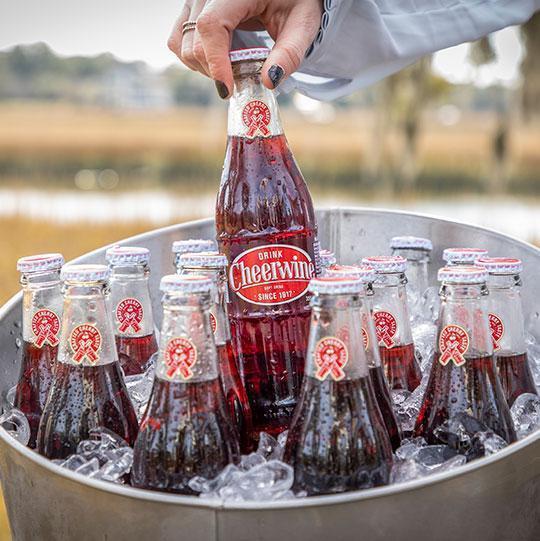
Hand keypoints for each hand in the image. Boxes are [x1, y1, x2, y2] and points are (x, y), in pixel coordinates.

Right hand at [167, 0, 321, 97]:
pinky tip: (220, 60)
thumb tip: (268, 82)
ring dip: (205, 67)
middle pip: (195, 42)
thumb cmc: (295, 2)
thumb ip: (289, 53)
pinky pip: (179, 40)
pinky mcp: (191, 10)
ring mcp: (195, 0)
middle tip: (241, 79)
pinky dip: (196, 59)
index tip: (228, 90)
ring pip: (182, 44)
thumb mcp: (302, 25)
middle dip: (215, 71)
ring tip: (232, 68)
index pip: (211, 26)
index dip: (216, 62)